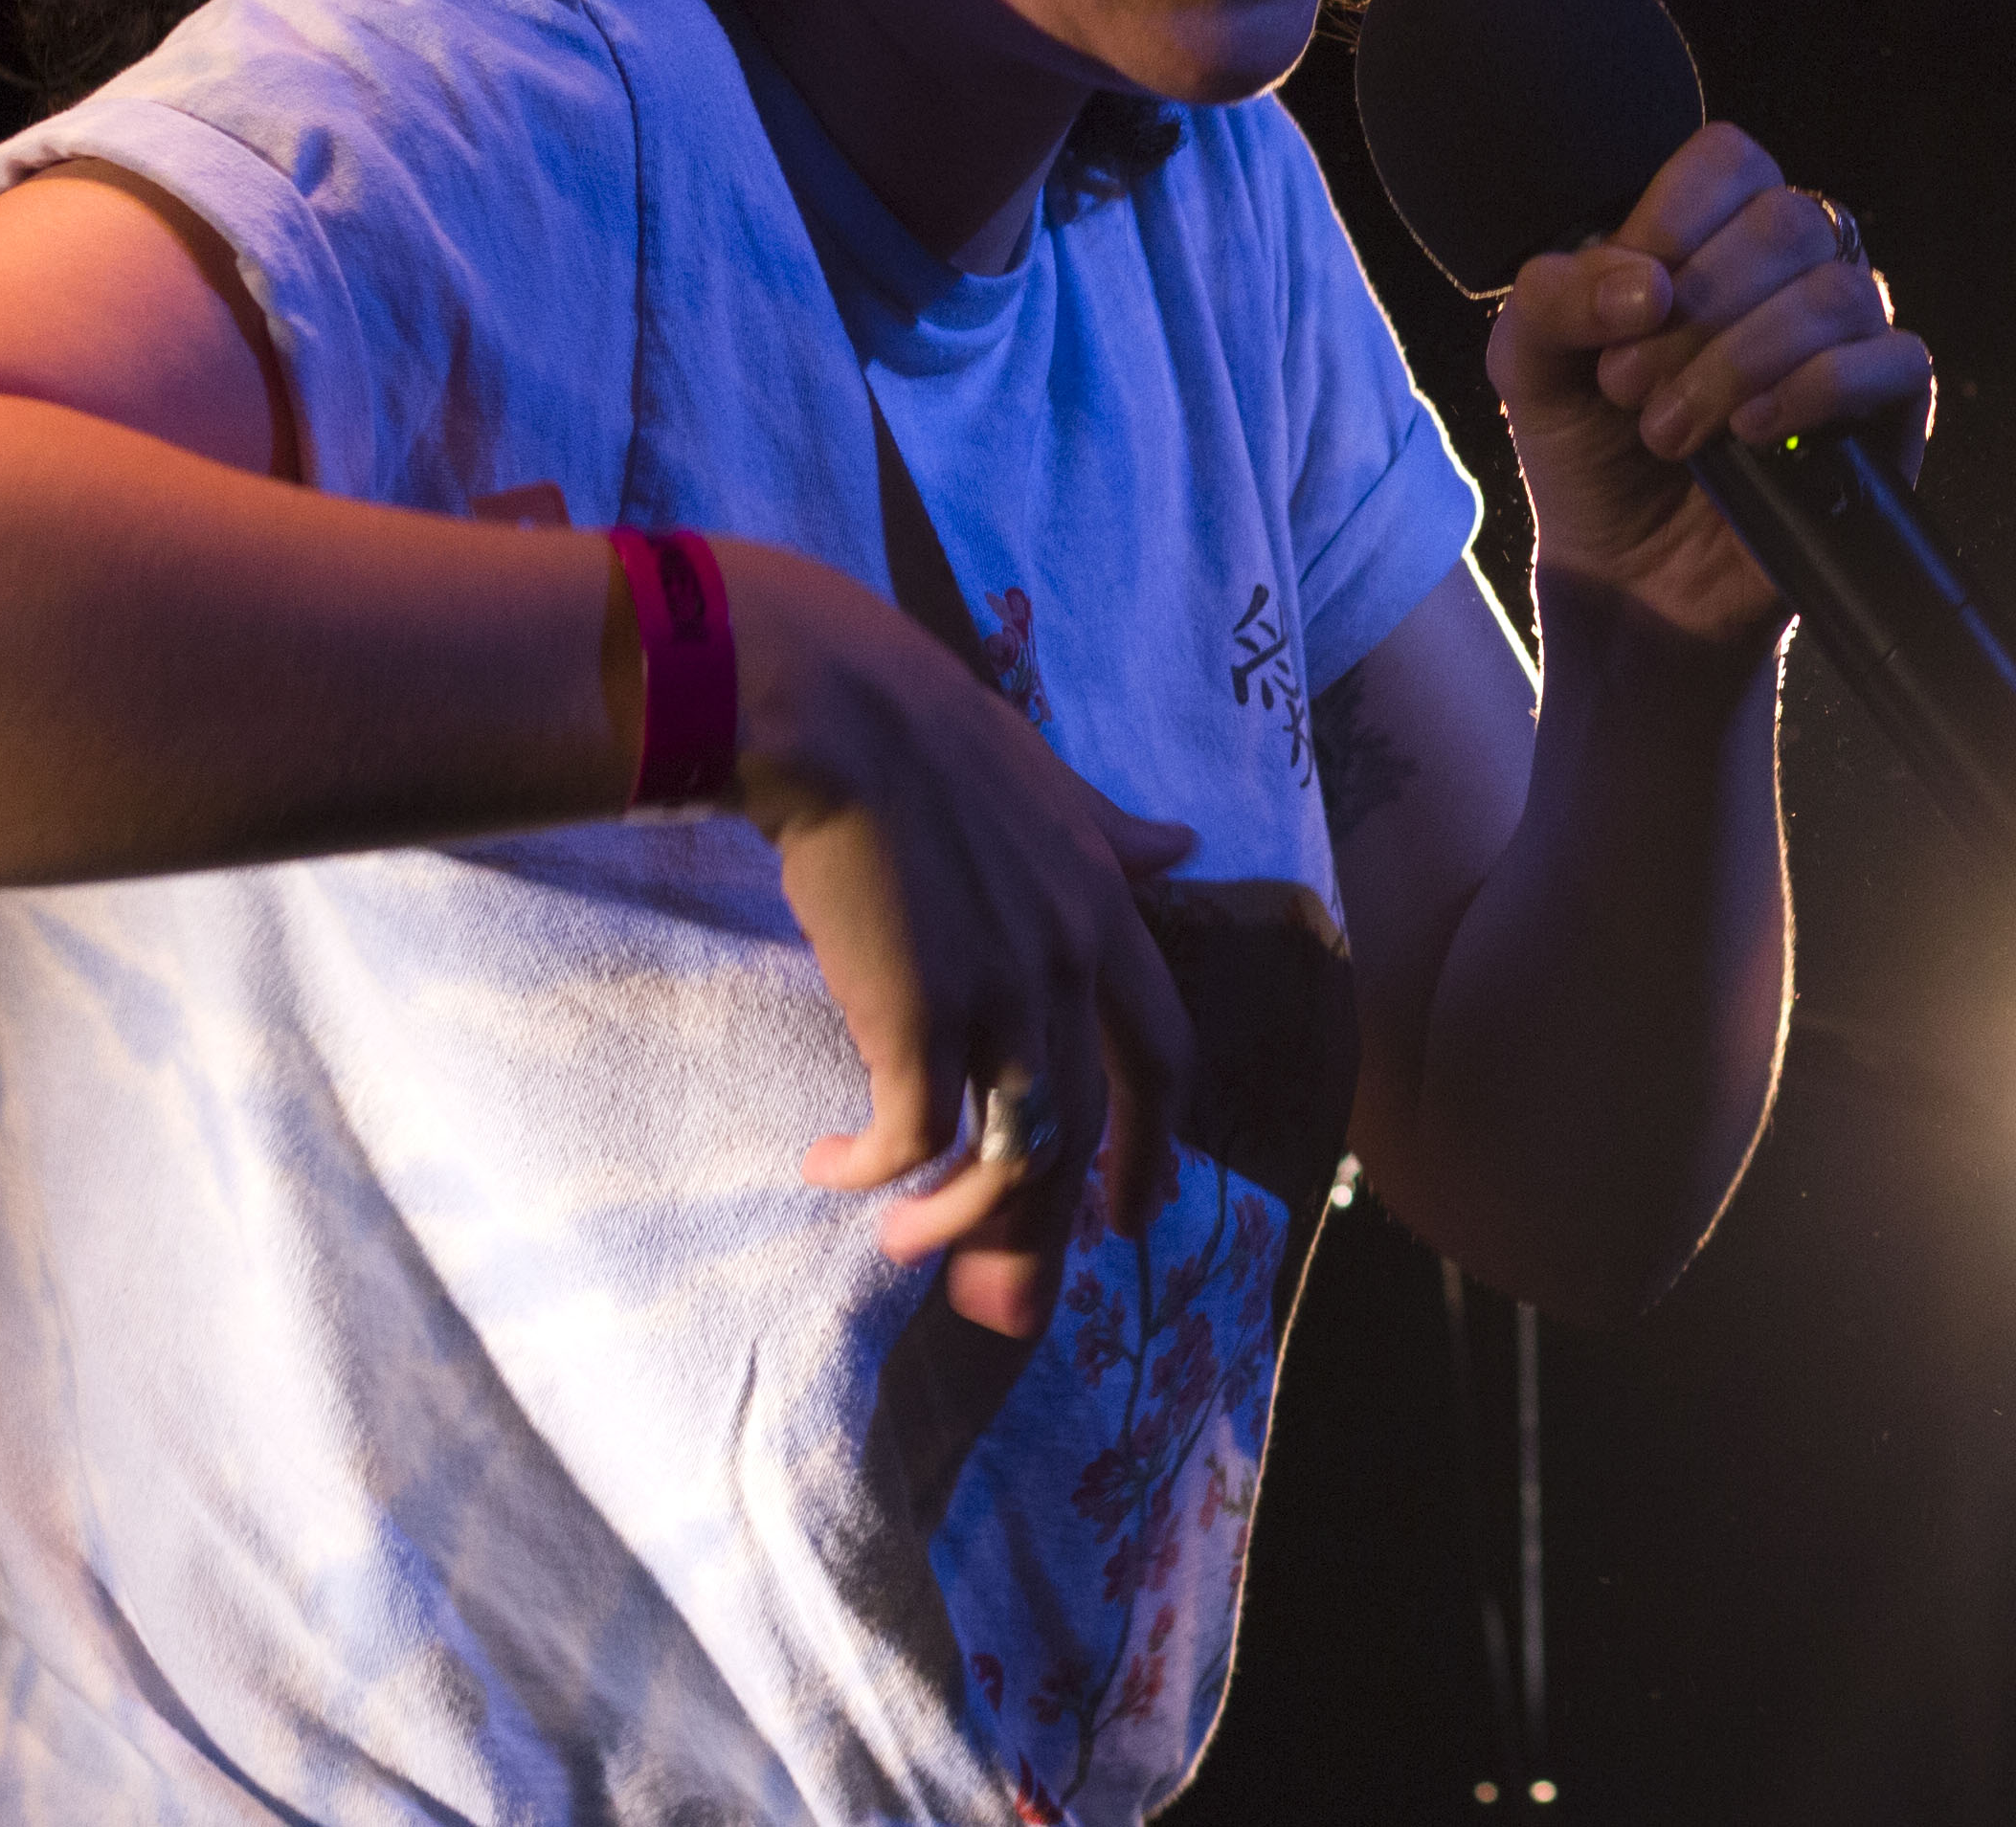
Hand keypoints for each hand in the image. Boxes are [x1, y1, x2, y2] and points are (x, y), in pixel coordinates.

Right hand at [708, 541, 1198, 1335]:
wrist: (832, 706)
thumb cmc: (925, 729)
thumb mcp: (1048, 780)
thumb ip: (1113, 832)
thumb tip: (1183, 843)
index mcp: (1108, 909)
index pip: (1163, 1053)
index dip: (1154, 1143)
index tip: (1130, 1214)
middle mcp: (1072, 960)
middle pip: (1088, 1130)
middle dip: (1055, 1233)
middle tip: (1013, 1309)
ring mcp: (1002, 990)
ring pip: (1011, 1153)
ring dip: (961, 1223)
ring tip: (905, 1253)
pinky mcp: (918, 1014)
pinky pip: (913, 1140)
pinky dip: (876, 1174)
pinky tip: (831, 1170)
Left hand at [1484, 123, 1934, 646]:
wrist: (1628, 575)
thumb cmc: (1589, 452)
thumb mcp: (1531, 367)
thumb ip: (1553, 299)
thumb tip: (1648, 285)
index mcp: (1712, 234)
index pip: (1729, 161)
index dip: (1672, 221)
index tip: (1622, 309)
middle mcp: (1790, 271)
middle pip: (1785, 220)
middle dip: (1697, 310)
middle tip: (1630, 387)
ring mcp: (1847, 337)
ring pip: (1835, 293)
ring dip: (1739, 362)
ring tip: (1671, 431)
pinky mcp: (1888, 408)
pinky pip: (1893, 360)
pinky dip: (1814, 390)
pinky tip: (1752, 433)